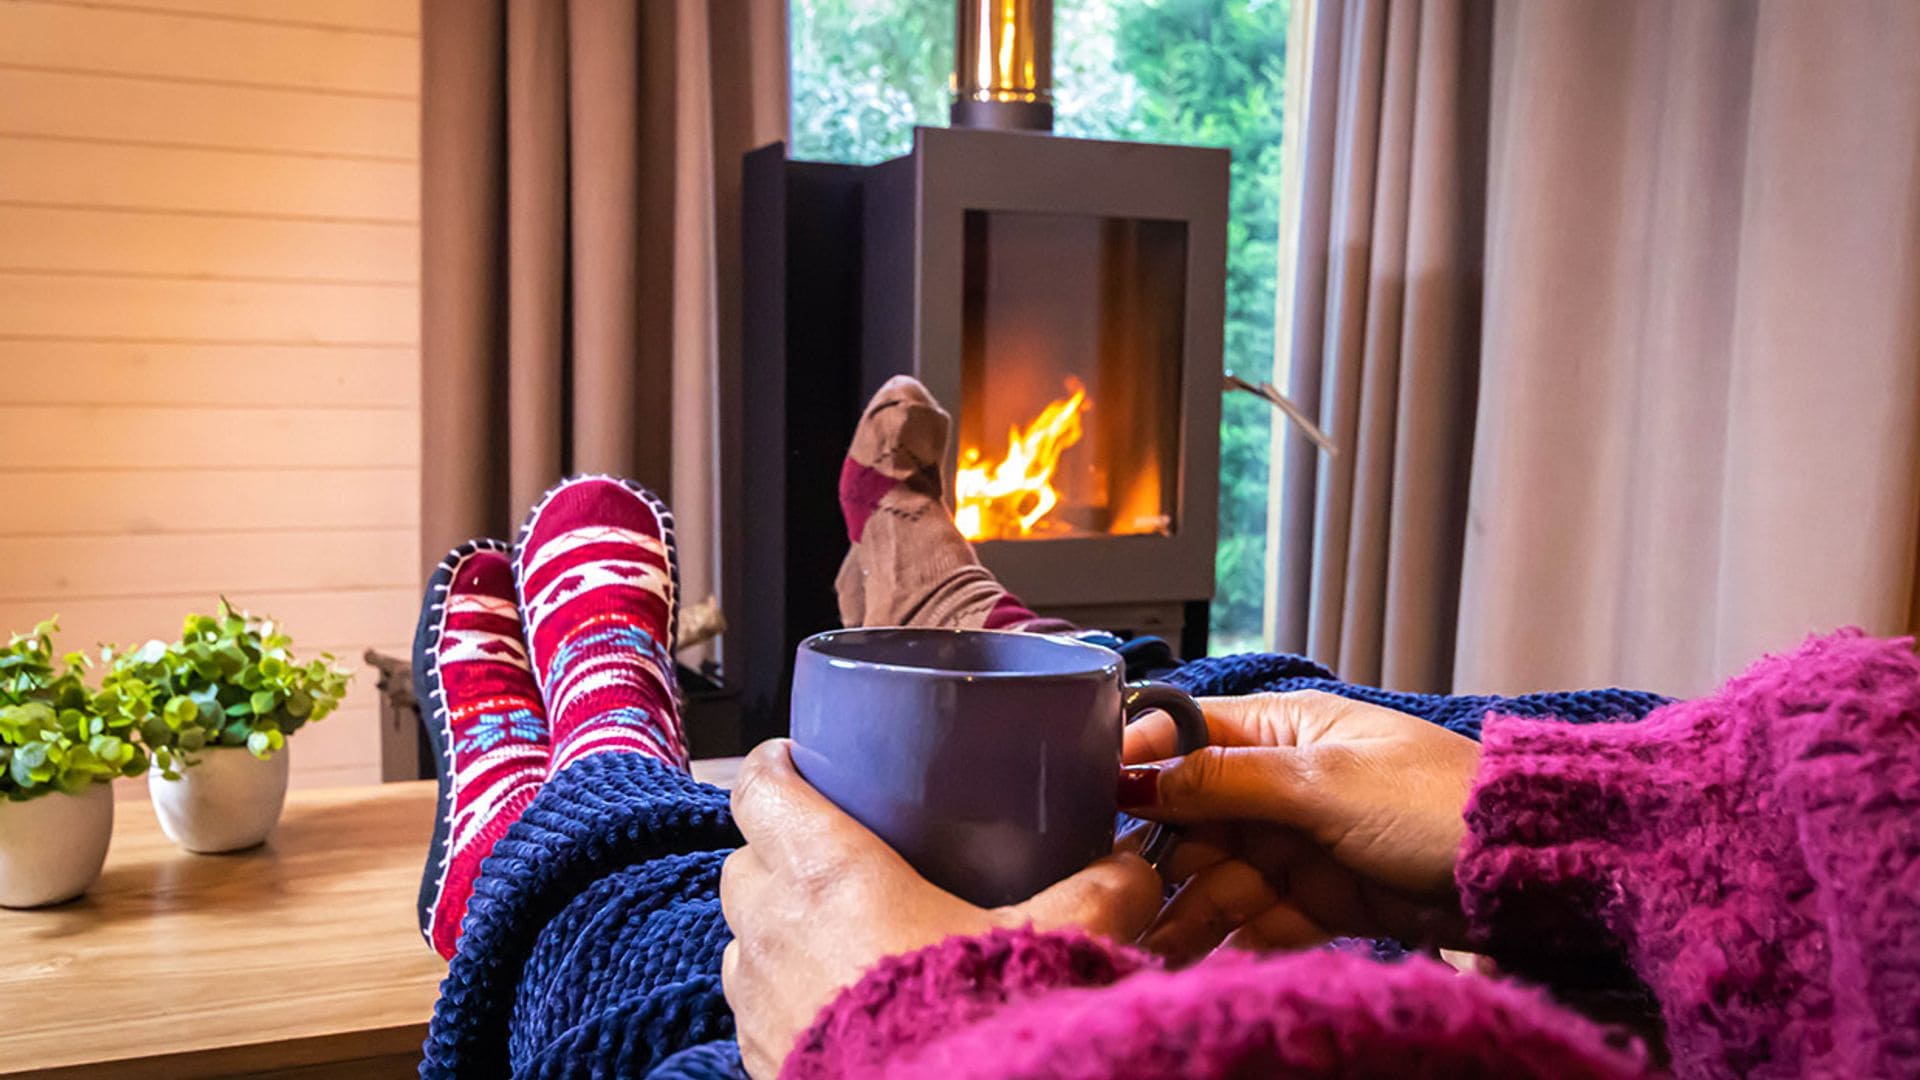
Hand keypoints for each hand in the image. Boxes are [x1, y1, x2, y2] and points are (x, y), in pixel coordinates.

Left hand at [720, 739, 1161, 1078]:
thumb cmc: (976, 1020)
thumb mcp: (1054, 940)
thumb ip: (1101, 892)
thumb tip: (1135, 868)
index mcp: (828, 871)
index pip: (762, 786)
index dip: (779, 764)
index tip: (804, 756)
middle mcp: (775, 930)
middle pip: (746, 860)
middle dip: (779, 847)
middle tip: (836, 845)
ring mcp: (758, 1003)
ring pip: (746, 938)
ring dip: (779, 926)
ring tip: (837, 929)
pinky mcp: (763, 1060)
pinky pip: (757, 1009)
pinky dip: (786, 994)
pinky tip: (839, 1002)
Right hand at [1121, 691, 1480, 962]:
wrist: (1522, 874)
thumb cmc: (1436, 802)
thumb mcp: (1321, 784)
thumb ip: (1225, 780)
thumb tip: (1138, 773)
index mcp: (1286, 730)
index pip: (1190, 734)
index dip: (1140, 760)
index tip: (1090, 790)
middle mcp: (1284, 783)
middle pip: (1194, 816)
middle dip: (1155, 854)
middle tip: (1110, 891)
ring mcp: (1301, 843)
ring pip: (1221, 875)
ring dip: (1185, 910)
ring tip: (1149, 945)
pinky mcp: (1322, 900)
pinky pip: (1259, 920)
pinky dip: (1233, 941)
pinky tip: (1199, 961)